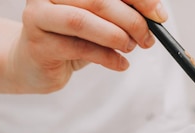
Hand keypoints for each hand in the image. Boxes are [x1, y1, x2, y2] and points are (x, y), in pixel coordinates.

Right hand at [12, 0, 167, 92]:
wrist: (35, 64)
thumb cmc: (71, 39)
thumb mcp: (100, 22)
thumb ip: (123, 15)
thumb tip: (156, 15)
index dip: (138, 0)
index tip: (159, 16)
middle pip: (97, 1)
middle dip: (131, 20)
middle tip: (148, 38)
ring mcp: (39, 17)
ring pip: (82, 21)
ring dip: (115, 37)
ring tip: (131, 48)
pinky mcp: (39, 45)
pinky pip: (80, 49)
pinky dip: (108, 58)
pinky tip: (121, 64)